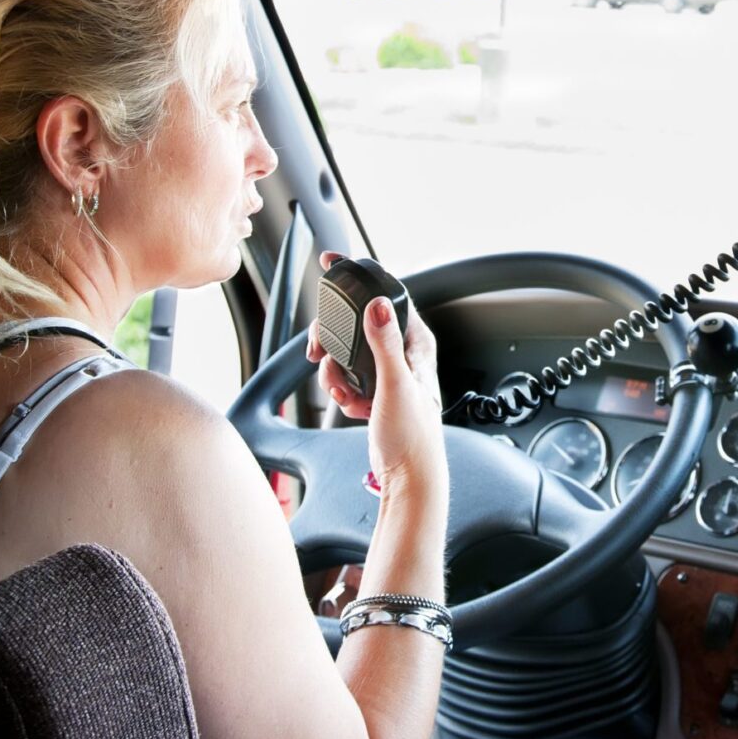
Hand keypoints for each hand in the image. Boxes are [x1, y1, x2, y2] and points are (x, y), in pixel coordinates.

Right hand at [307, 253, 446, 495]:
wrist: (408, 475)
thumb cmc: (413, 436)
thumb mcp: (395, 386)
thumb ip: (383, 345)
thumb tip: (378, 305)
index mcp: (416, 341)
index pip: (387, 295)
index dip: (359, 278)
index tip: (331, 262)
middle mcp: (404, 350)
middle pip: (355, 324)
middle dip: (333, 345)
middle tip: (321, 359)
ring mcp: (389, 370)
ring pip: (346, 353)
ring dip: (337, 375)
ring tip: (349, 396)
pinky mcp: (376, 389)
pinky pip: (347, 376)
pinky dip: (343, 391)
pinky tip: (354, 408)